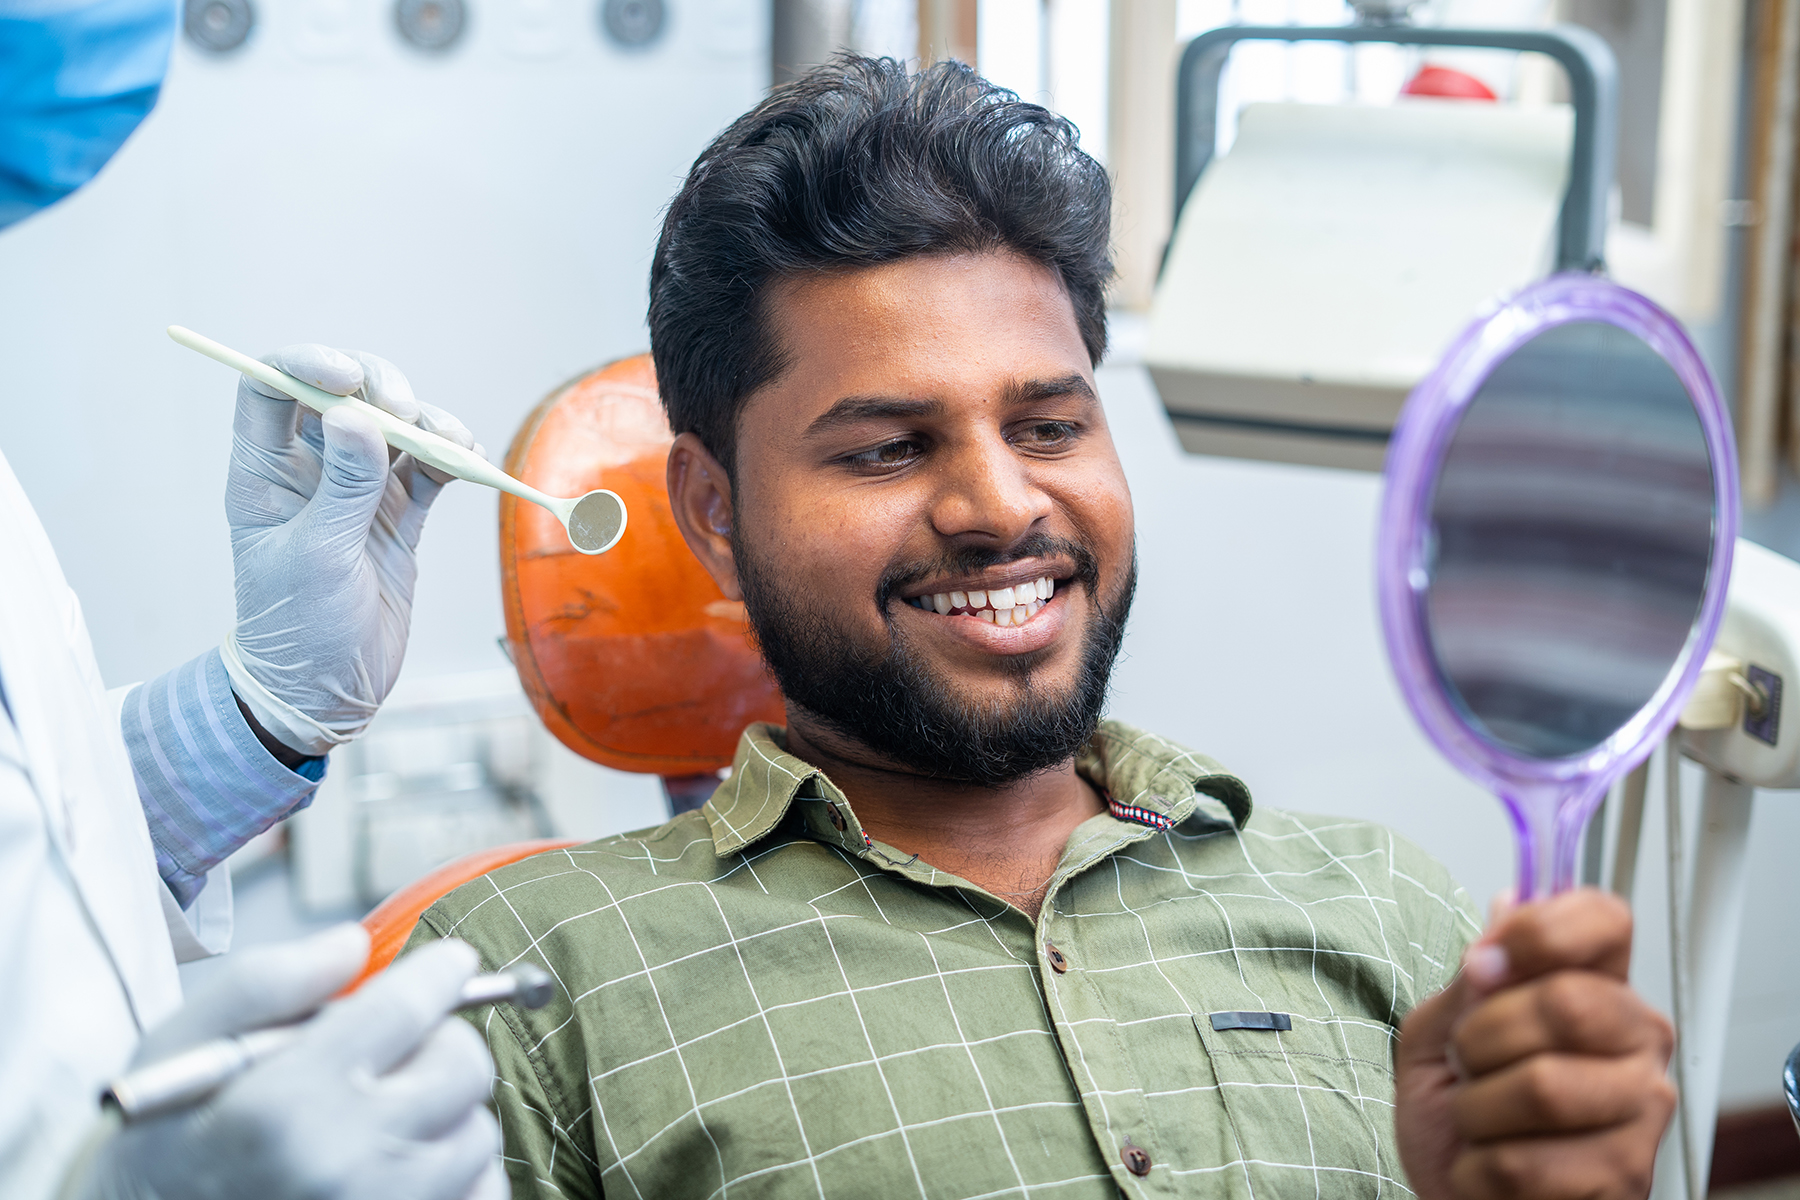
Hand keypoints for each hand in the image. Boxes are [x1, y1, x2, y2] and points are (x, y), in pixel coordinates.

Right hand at [71, 925, 505, 1199]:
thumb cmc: (160, 1142)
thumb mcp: (178, 1048)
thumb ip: (269, 982)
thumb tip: (357, 945)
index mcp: (285, 1104)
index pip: (408, 1008)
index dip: (440, 972)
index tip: (447, 963)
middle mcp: (344, 1166)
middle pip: (463, 1066)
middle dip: (437, 1041)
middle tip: (396, 1048)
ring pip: (477, 1131)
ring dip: (443, 1113)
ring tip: (379, 1119)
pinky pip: (482, 1192)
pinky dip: (455, 1173)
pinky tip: (397, 1168)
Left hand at [222, 345, 481, 756]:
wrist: (328, 691)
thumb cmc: (299, 628)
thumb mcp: (318, 556)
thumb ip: (343, 486)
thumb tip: (356, 416)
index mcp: (264, 472)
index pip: (272, 388)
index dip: (307, 364)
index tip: (348, 376)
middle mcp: (309, 471)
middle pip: (345, 395)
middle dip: (382, 389)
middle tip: (405, 413)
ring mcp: (358, 490)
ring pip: (395, 426)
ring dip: (428, 421)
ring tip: (451, 444)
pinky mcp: (399, 515)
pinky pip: (429, 468)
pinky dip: (452, 456)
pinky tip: (469, 463)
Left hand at [1395, 889, 1674, 1199]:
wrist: (1454, 1193)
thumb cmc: (1454, 1112)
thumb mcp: (1437, 1032)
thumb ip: (1472, 978)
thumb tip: (1508, 909)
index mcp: (1598, 987)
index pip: (1606, 920)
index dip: (1539, 931)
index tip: (1484, 962)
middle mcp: (1638, 1041)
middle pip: (1566, 1002)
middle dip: (1482, 1036)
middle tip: (1468, 1063)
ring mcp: (1643, 1112)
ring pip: (1543, 1086)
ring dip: (1476, 1108)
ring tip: (1478, 1120)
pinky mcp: (1625, 1180)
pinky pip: (1526, 1162)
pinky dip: (1478, 1167)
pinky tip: (1490, 1166)